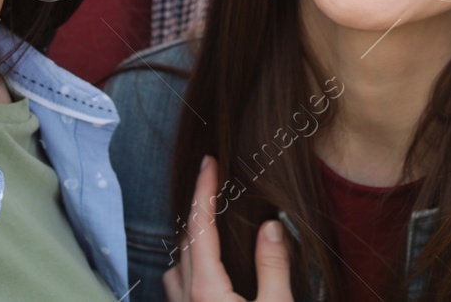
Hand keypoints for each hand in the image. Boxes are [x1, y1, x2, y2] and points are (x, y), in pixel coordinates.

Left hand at [163, 156, 291, 301]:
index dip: (203, 189)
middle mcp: (186, 298)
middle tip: (218, 183)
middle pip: (186, 240)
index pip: (200, 226)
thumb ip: (273, 266)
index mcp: (206, 289)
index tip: (209, 162)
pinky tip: (209, 268)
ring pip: (177, 264)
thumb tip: (271, 226)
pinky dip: (189, 267)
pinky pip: (178, 286)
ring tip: (214, 223)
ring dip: (191, 240)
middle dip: (199, 208)